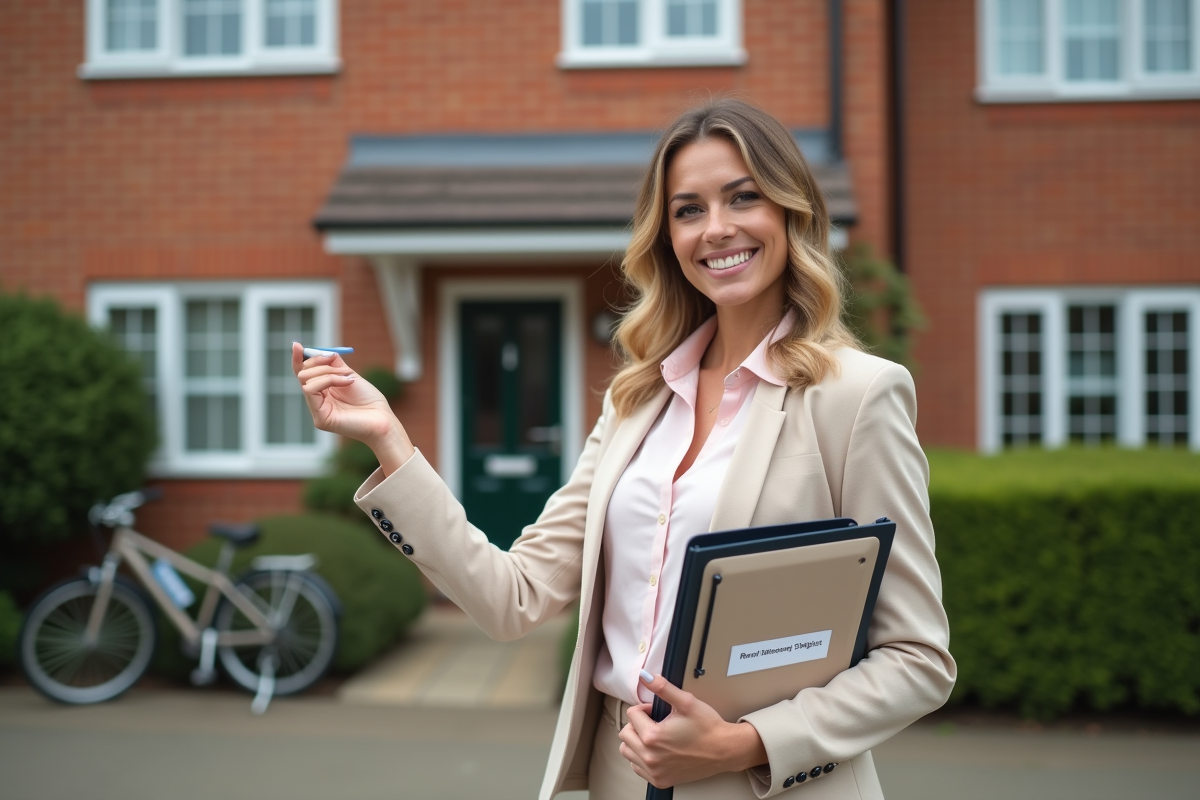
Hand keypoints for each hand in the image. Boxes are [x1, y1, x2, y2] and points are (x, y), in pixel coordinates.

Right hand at [291, 343, 413, 472]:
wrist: (383, 418)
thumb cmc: (370, 400)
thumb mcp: (349, 375)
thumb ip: (334, 364)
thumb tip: (321, 351)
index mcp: (323, 392)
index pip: (303, 374)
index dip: (298, 359)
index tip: (297, 345)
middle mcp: (317, 402)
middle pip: (302, 374)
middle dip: (319, 363)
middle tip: (339, 364)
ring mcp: (317, 411)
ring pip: (306, 380)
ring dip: (328, 372)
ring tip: (348, 376)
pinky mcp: (320, 419)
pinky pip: (311, 390)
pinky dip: (328, 380)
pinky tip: (346, 382)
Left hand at [618, 671, 767, 788]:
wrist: (724, 750)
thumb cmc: (708, 728)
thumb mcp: (686, 702)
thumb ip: (662, 688)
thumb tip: (645, 676)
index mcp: (653, 737)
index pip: (632, 715)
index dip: (644, 708)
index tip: (656, 711)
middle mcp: (650, 757)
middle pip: (625, 734)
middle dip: (637, 724)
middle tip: (655, 722)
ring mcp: (654, 772)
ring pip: (627, 752)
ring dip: (636, 741)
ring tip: (654, 735)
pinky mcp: (660, 781)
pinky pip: (637, 767)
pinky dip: (641, 757)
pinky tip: (656, 750)